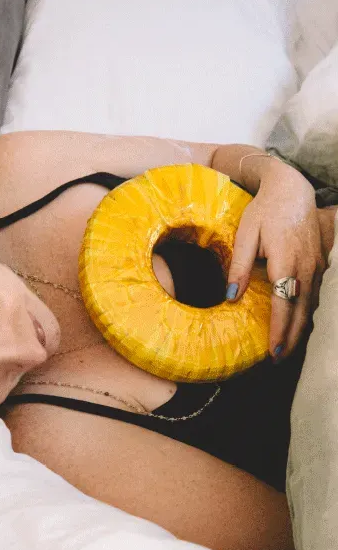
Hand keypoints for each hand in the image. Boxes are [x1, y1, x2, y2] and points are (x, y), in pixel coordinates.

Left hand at [225, 161, 325, 360]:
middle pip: (301, 311)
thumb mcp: (246, 235)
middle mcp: (305, 267)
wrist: (292, 189)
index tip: (272, 351)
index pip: (283, 303)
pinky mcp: (319, 264)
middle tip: (278, 360)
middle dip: (291, 339)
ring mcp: (316, 266)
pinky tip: (297, 325)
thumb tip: (231, 297)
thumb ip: (239, 266)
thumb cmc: (265, 211)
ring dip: (300, 329)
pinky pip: (314, 295)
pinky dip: (306, 313)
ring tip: (287, 349)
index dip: (279, 330)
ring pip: (311, 305)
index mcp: (285, 261)